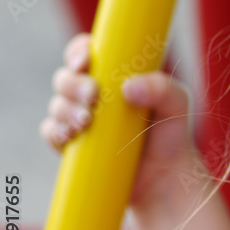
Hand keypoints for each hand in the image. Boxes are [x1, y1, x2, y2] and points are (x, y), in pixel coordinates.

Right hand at [40, 33, 205, 209]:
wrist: (164, 177)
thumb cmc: (171, 133)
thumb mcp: (177, 105)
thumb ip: (162, 88)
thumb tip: (128, 87)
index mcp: (115, 75)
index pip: (88, 53)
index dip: (79, 52)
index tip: (85, 61)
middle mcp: (95, 94)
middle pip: (66, 77)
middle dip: (73, 83)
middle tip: (93, 95)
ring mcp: (82, 118)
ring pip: (57, 104)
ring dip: (65, 109)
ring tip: (86, 122)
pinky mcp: (73, 144)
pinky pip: (52, 132)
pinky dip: (55, 131)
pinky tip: (69, 135)